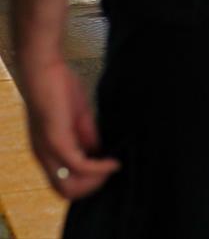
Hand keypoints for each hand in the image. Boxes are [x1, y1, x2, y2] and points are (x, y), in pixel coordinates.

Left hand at [18, 55, 118, 198]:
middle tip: (110, 172)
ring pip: (68, 186)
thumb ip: (86, 137)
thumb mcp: (77, 118)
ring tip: (111, 168)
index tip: (107, 169)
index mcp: (47, 152)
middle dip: (92, 188)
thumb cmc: (59, 88)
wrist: (43, 69)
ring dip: (94, 182)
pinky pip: (79, 164)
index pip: (63, 184)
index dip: (87, 183)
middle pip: (65, 192)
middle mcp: (44, 157)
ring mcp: (48, 150)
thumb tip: (99, 152)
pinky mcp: (57, 140)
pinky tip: (113, 161)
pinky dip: (99, 168)